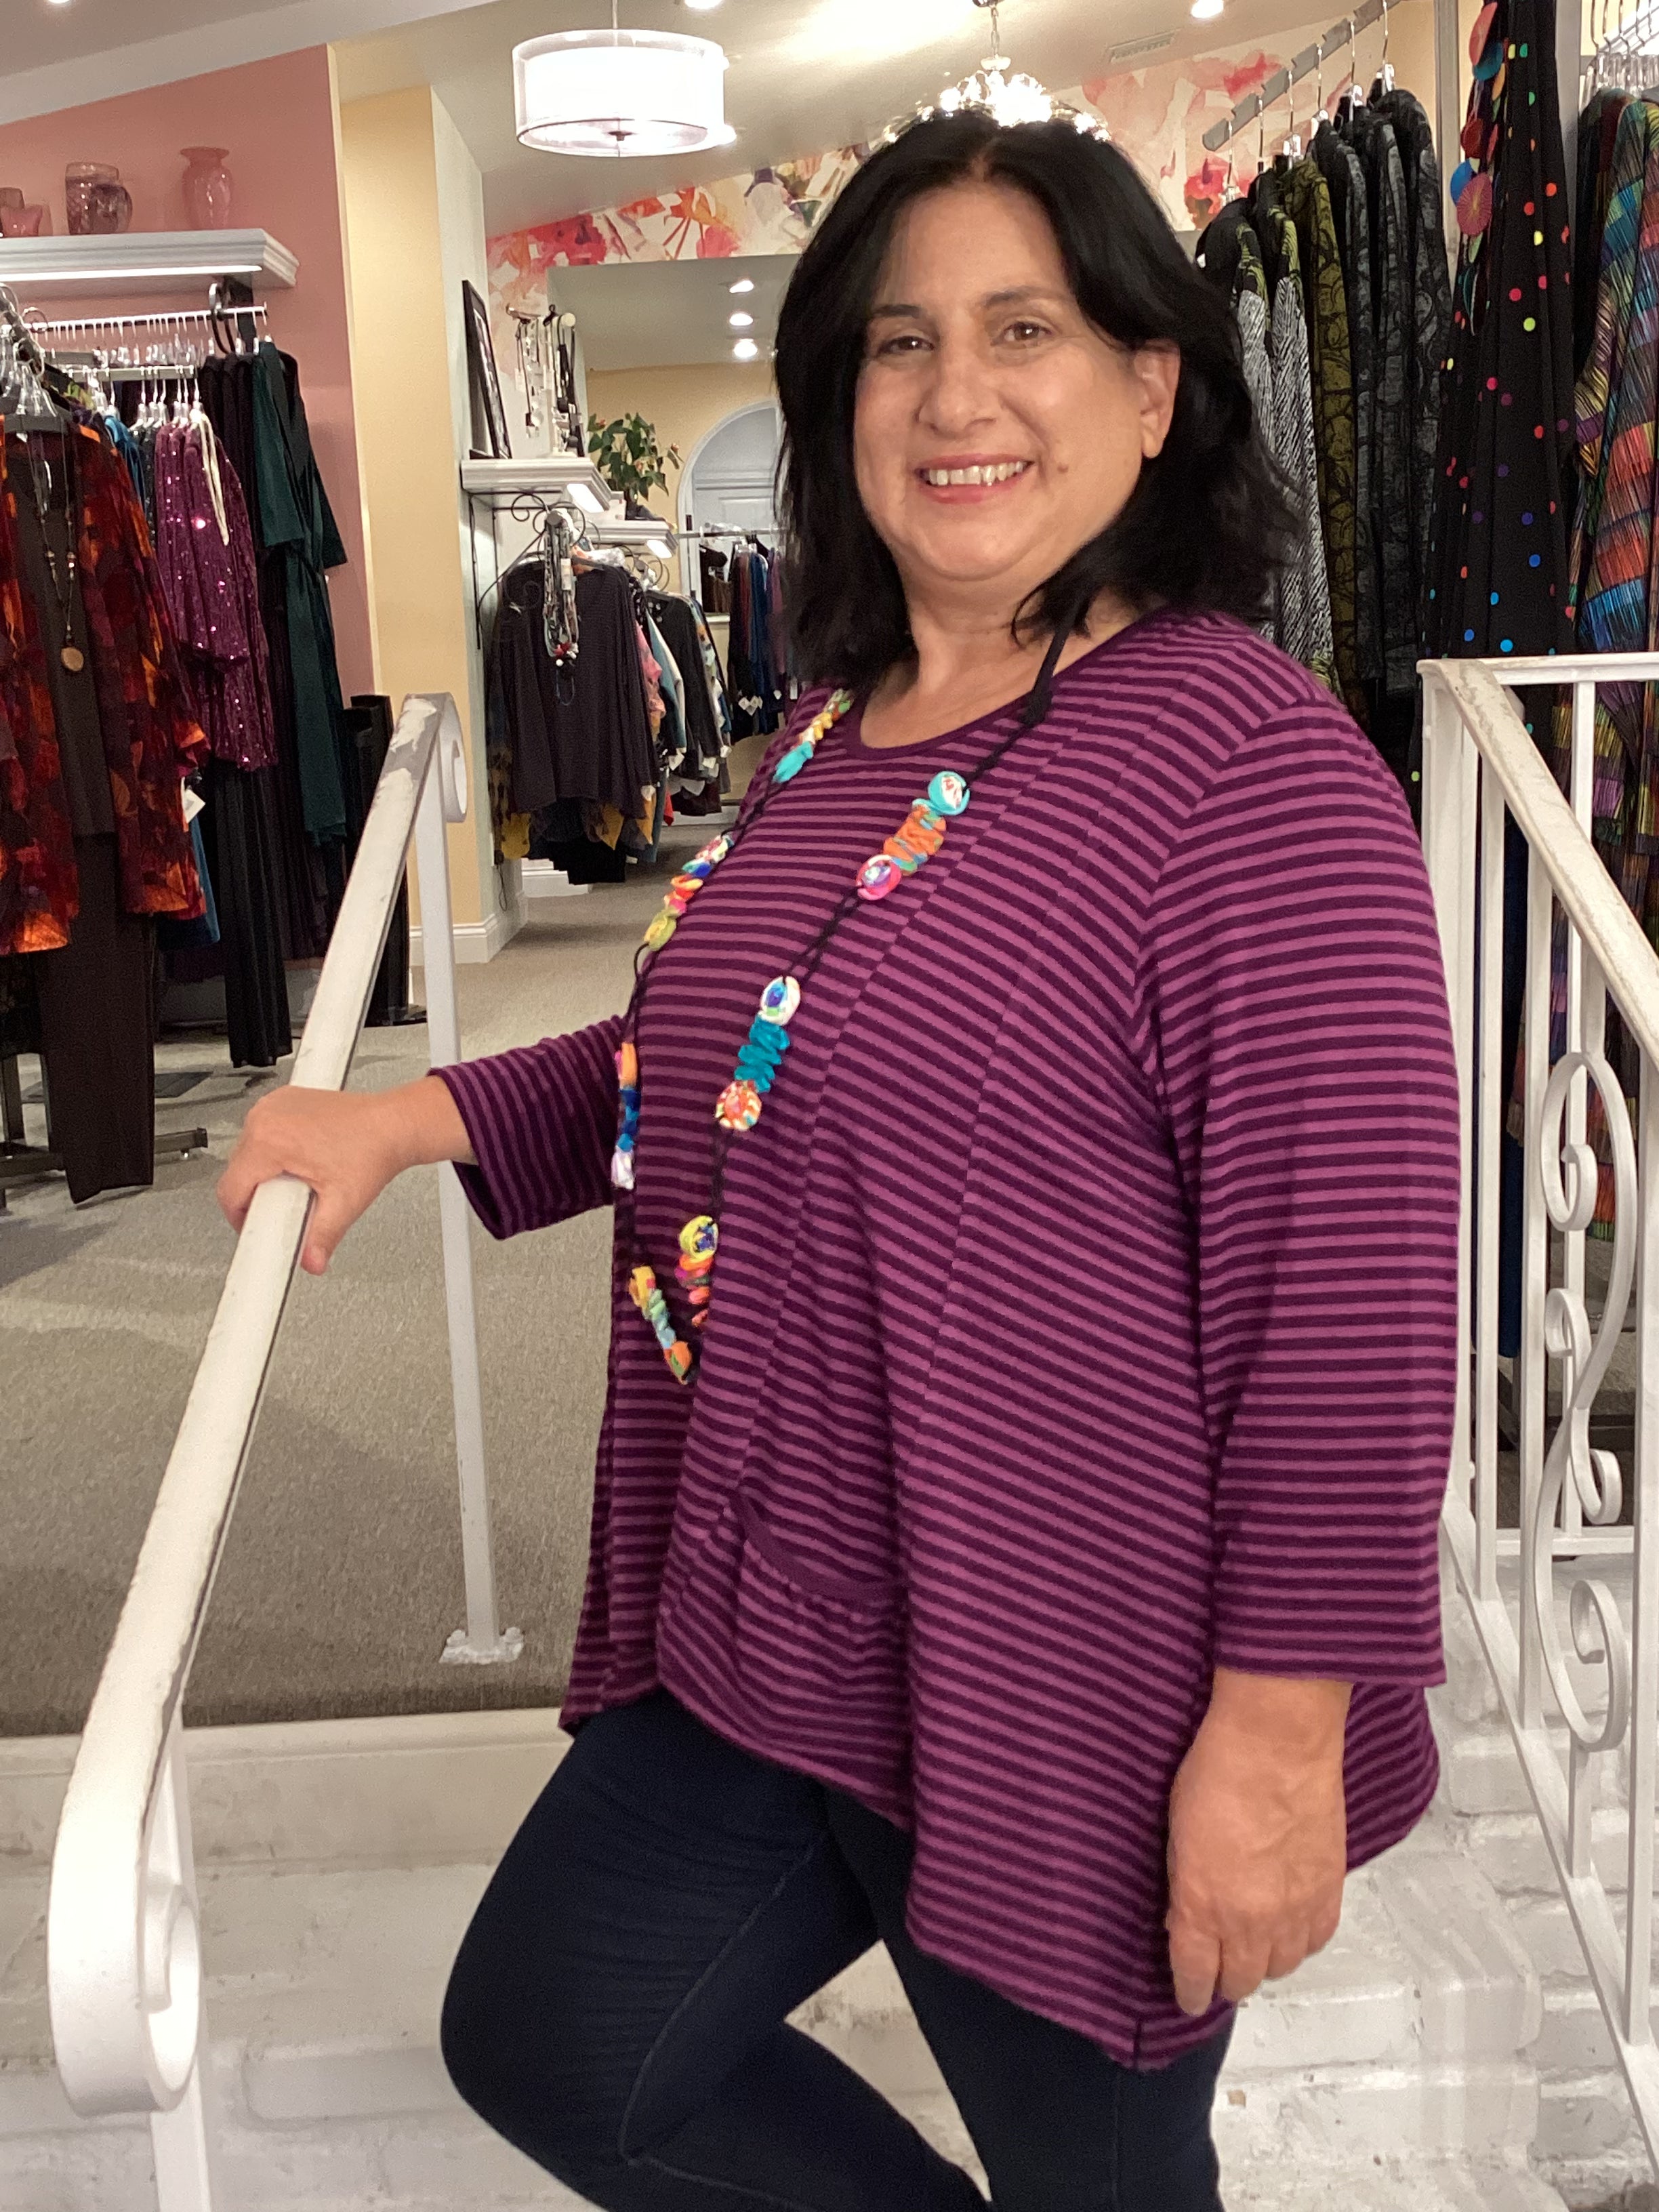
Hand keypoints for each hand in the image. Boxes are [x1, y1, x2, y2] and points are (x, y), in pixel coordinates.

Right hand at [217, 1076, 471, 1275]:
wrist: (394, 1123)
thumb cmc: (374, 1149)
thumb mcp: (344, 1203)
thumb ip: (322, 1238)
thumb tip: (310, 1262)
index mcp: (269, 1140)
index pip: (230, 1192)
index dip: (243, 1220)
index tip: (258, 1231)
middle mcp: (265, 1117)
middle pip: (238, 1174)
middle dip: (259, 1200)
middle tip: (288, 1210)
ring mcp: (272, 1106)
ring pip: (248, 1156)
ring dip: (266, 1177)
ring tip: (300, 1184)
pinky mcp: (282, 1103)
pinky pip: (263, 1136)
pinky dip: (275, 1155)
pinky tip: (302, 1163)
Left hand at [1165, 1668, 1349, 2015]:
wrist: (1277, 1742)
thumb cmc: (1217, 1772)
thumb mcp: (1178, 1833)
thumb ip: (1183, 1885)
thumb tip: (1186, 1917)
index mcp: (1202, 1907)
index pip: (1195, 1975)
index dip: (1190, 1991)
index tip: (1188, 1995)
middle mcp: (1250, 1923)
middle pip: (1240, 1981)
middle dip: (1225, 1979)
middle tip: (1218, 1965)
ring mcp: (1294, 1911)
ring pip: (1281, 1968)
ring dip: (1264, 1961)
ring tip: (1253, 1944)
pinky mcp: (1329, 1893)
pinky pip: (1315, 1941)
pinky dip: (1300, 1941)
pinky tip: (1288, 1925)